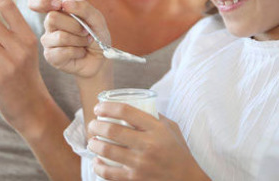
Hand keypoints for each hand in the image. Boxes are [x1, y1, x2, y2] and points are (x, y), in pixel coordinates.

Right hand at [29, 0, 110, 78]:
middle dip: (75, 25)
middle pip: (52, 17)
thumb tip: (64, 3)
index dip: (42, 1)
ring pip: (60, 36)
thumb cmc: (96, 35)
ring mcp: (48, 41)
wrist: (101, 58)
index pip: (37, 2)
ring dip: (79, 40)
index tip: (58, 5)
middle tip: (86, 31)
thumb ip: (83, 7)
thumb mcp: (96, 18)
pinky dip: (78, 51)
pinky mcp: (50, 56)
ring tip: (85, 42)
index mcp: (57, 11)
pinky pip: (63, 51)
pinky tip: (80, 52)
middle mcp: (49, 25)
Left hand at [87, 103, 208, 180]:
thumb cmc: (178, 150)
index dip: (107, 107)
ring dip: (93, 144)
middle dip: (95, 126)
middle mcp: (148, 145)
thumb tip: (134, 106)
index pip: (126, 111)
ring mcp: (140, 164)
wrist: (186, 179)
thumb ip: (154, 116)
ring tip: (92, 142)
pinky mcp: (135, 179)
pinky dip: (98, 167)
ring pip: (107, 151)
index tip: (98, 108)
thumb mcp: (171, 128)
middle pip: (112, 131)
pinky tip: (96, 162)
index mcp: (156, 128)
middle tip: (92, 125)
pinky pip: (109, 173)